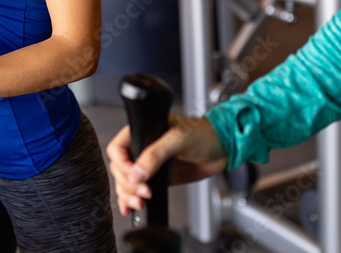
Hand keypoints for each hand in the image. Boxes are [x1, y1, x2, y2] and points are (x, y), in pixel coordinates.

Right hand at [106, 115, 228, 215]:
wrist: (222, 148)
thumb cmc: (203, 133)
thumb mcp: (178, 139)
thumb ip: (156, 154)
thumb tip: (137, 173)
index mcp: (142, 131)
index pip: (118, 148)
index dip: (122, 164)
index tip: (133, 175)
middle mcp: (142, 148)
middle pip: (120, 170)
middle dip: (128, 184)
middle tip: (144, 192)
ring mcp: (149, 165)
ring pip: (127, 183)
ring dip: (128, 195)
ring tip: (140, 203)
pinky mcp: (157, 179)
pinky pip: (138, 190)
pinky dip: (131, 200)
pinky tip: (131, 208)